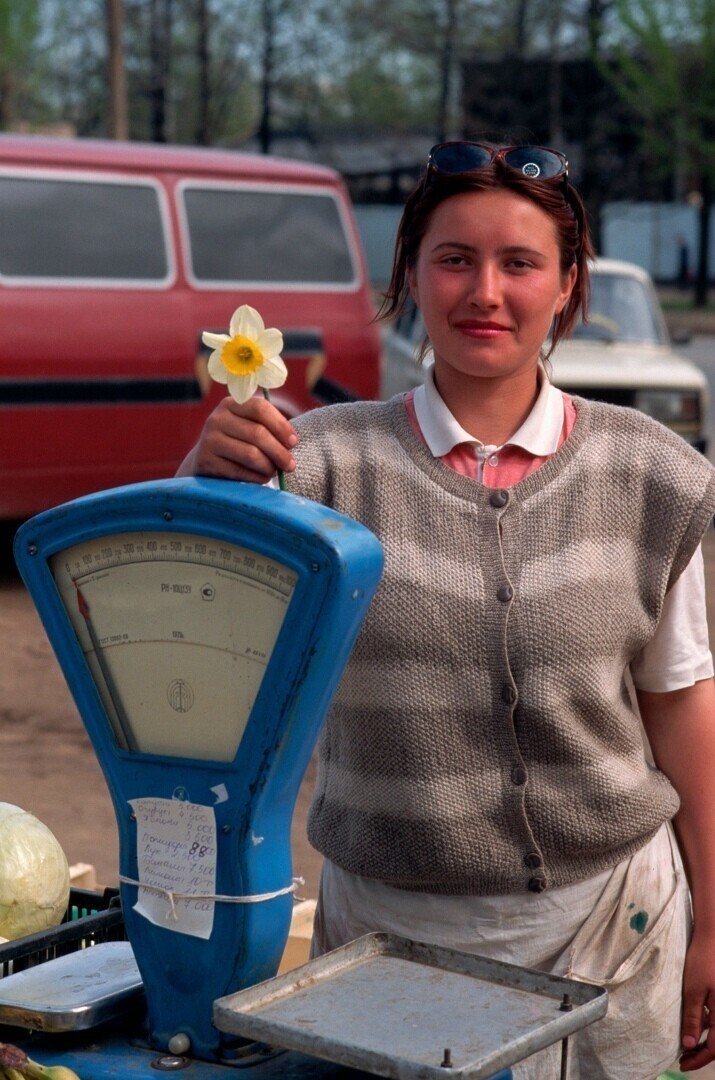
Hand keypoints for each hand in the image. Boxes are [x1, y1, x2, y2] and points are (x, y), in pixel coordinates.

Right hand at [177, 395, 297, 482]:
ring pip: (250, 454)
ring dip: (269, 466)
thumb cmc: (238, 443)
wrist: (206, 461)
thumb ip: (268, 427)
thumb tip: (291, 442)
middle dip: (279, 452)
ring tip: (274, 472)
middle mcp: (217, 418)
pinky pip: (240, 471)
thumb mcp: (248, 427)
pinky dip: (256, 477)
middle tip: (290, 465)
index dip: (281, 426)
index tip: (294, 442)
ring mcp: (209, 440)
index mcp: (231, 404)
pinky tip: (262, 478)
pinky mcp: (205, 461)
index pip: (261, 408)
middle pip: (258, 433)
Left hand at [679, 927, 714, 1070]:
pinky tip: (696, 1026)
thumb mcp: (693, 990)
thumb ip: (692, 1018)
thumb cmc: (703, 961)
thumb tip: (688, 1045)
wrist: (713, 937)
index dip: (698, 1059)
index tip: (682, 1064)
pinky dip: (708, 1028)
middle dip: (702, 1053)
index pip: (714, 1048)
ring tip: (687, 1045)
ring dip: (706, 1042)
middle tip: (684, 1058)